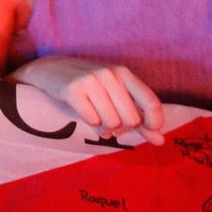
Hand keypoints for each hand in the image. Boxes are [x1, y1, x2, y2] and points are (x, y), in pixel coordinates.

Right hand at [12, 56, 166, 144]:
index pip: (151, 102)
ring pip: (111, 123)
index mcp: (124, 73)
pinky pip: (92, 121)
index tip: (148, 130)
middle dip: (122, 128)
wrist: (50, 70)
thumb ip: (139, 118)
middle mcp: (109, 74)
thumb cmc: (89, 86)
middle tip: (111, 122)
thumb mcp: (115, 95)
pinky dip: (90, 123)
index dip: (153, 123)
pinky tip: (84, 112)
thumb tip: (161, 141)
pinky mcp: (73, 89)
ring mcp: (91, 80)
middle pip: (131, 119)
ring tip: (97, 118)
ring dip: (104, 128)